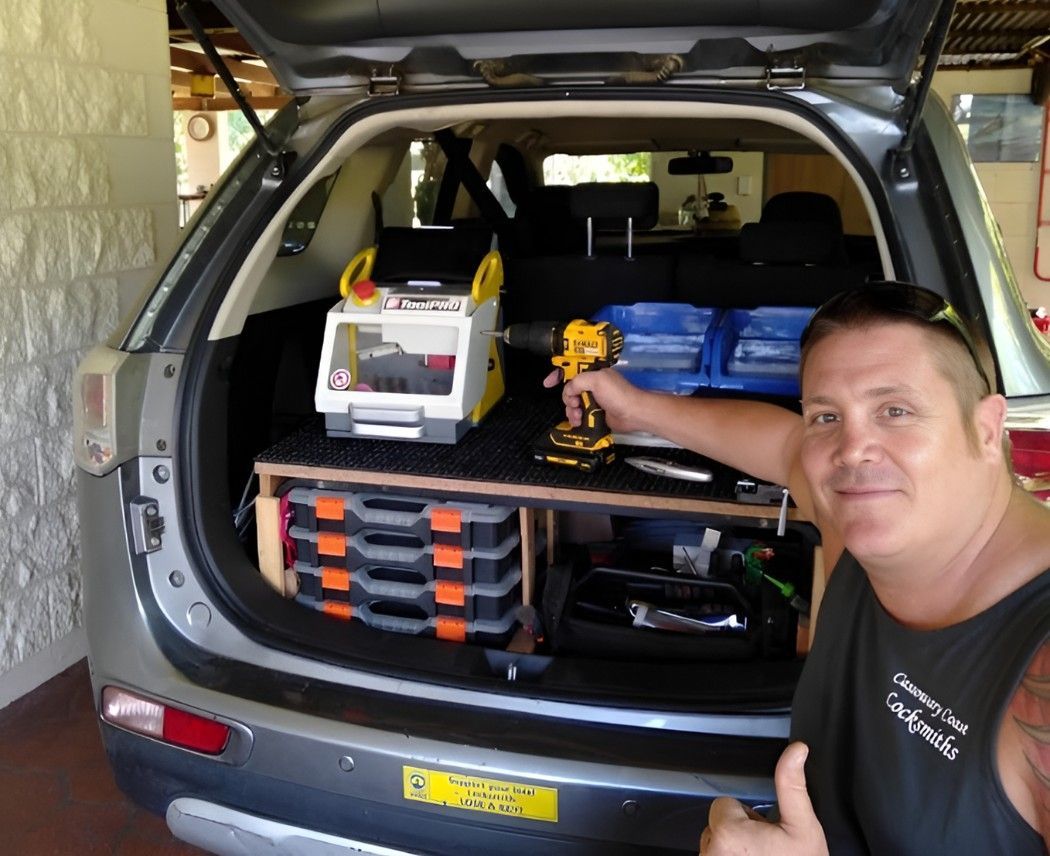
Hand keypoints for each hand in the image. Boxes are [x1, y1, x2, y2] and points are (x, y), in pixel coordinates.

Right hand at [542, 367, 641, 432]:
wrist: (633, 414)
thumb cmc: (619, 395)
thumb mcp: (596, 381)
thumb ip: (577, 382)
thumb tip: (569, 391)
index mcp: (593, 372)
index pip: (571, 369)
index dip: (558, 374)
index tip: (548, 383)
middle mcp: (592, 384)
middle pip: (569, 389)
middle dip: (567, 398)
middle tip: (574, 404)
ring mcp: (593, 399)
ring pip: (572, 404)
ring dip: (571, 411)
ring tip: (578, 416)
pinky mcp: (594, 412)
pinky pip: (578, 414)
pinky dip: (575, 418)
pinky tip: (578, 422)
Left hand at [699, 743, 827, 855]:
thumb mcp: (803, 827)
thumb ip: (792, 786)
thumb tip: (796, 750)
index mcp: (729, 833)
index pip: (724, 805)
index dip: (748, 817)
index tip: (764, 834)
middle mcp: (711, 853)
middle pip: (717, 825)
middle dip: (739, 834)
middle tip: (765, 851)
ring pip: (714, 846)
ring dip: (733, 852)